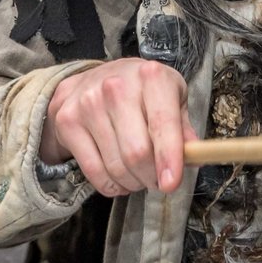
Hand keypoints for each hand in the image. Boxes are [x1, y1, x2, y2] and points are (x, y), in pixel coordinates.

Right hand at [41, 58, 192, 195]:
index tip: (170, 184)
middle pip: (137, 153)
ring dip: (132, 183)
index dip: (168, 157)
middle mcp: (116, 86)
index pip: (162, 123)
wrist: (93, 79)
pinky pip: (93, 172)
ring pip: (116, 167)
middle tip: (157, 181)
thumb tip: (193, 158)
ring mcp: (88, 103)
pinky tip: (119, 178)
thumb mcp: (171, 98)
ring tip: (138, 175)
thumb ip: (184, 128)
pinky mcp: (68, 121)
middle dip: (151, 178)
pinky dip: (111, 185)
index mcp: (151, 76)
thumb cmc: (142, 92)